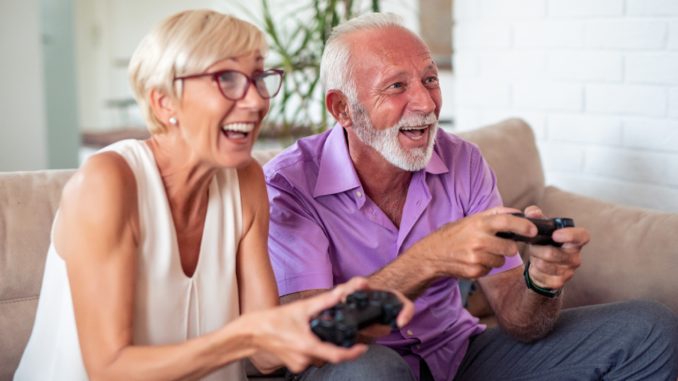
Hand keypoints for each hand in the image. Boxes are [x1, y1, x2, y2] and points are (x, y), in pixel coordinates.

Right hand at [244, 277, 407, 372]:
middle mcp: (305, 358)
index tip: (362, 348)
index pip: (338, 356)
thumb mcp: (302, 307)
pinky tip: (304, 338)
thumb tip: (343, 292)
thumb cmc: (274, 320)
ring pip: (320, 356)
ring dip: (322, 345)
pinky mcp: (294, 365)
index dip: (353, 353)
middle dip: (335, 343)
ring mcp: (299, 364)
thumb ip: (326, 301)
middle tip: (335, 331)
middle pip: (330, 354)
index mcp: (308, 346)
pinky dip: (312, 348)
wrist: (253, 332)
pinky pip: (310, 358)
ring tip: (313, 331)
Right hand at [415, 206, 536, 278]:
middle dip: (507, 247)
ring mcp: (476, 258)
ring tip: (479, 252)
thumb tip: (518, 213)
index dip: (523, 226)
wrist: (432, 254)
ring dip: (495, 257)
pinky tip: (473, 260)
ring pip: (501, 260)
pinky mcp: (474, 272)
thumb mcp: (472, 219)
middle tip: (496, 244)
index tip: (534, 230)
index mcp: (479, 224)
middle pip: (510, 248)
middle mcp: (478, 240)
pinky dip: (485, 266)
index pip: (506, 222)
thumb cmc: (454, 234)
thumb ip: (495, 214)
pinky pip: (491, 269)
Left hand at [522, 206, 588, 289]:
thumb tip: (532, 213)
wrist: (544, 268)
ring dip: (535, 258)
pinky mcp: (559, 282)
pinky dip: (533, 270)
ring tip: (535, 255)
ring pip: (544, 264)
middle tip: (533, 246)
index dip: (570, 235)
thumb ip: (536, 216)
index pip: (582, 236)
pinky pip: (540, 275)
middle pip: (552, 253)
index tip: (555, 234)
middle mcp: (575, 257)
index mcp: (575, 241)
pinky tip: (536, 267)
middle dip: (537, 249)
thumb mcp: (542, 228)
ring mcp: (569, 271)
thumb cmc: (546, 243)